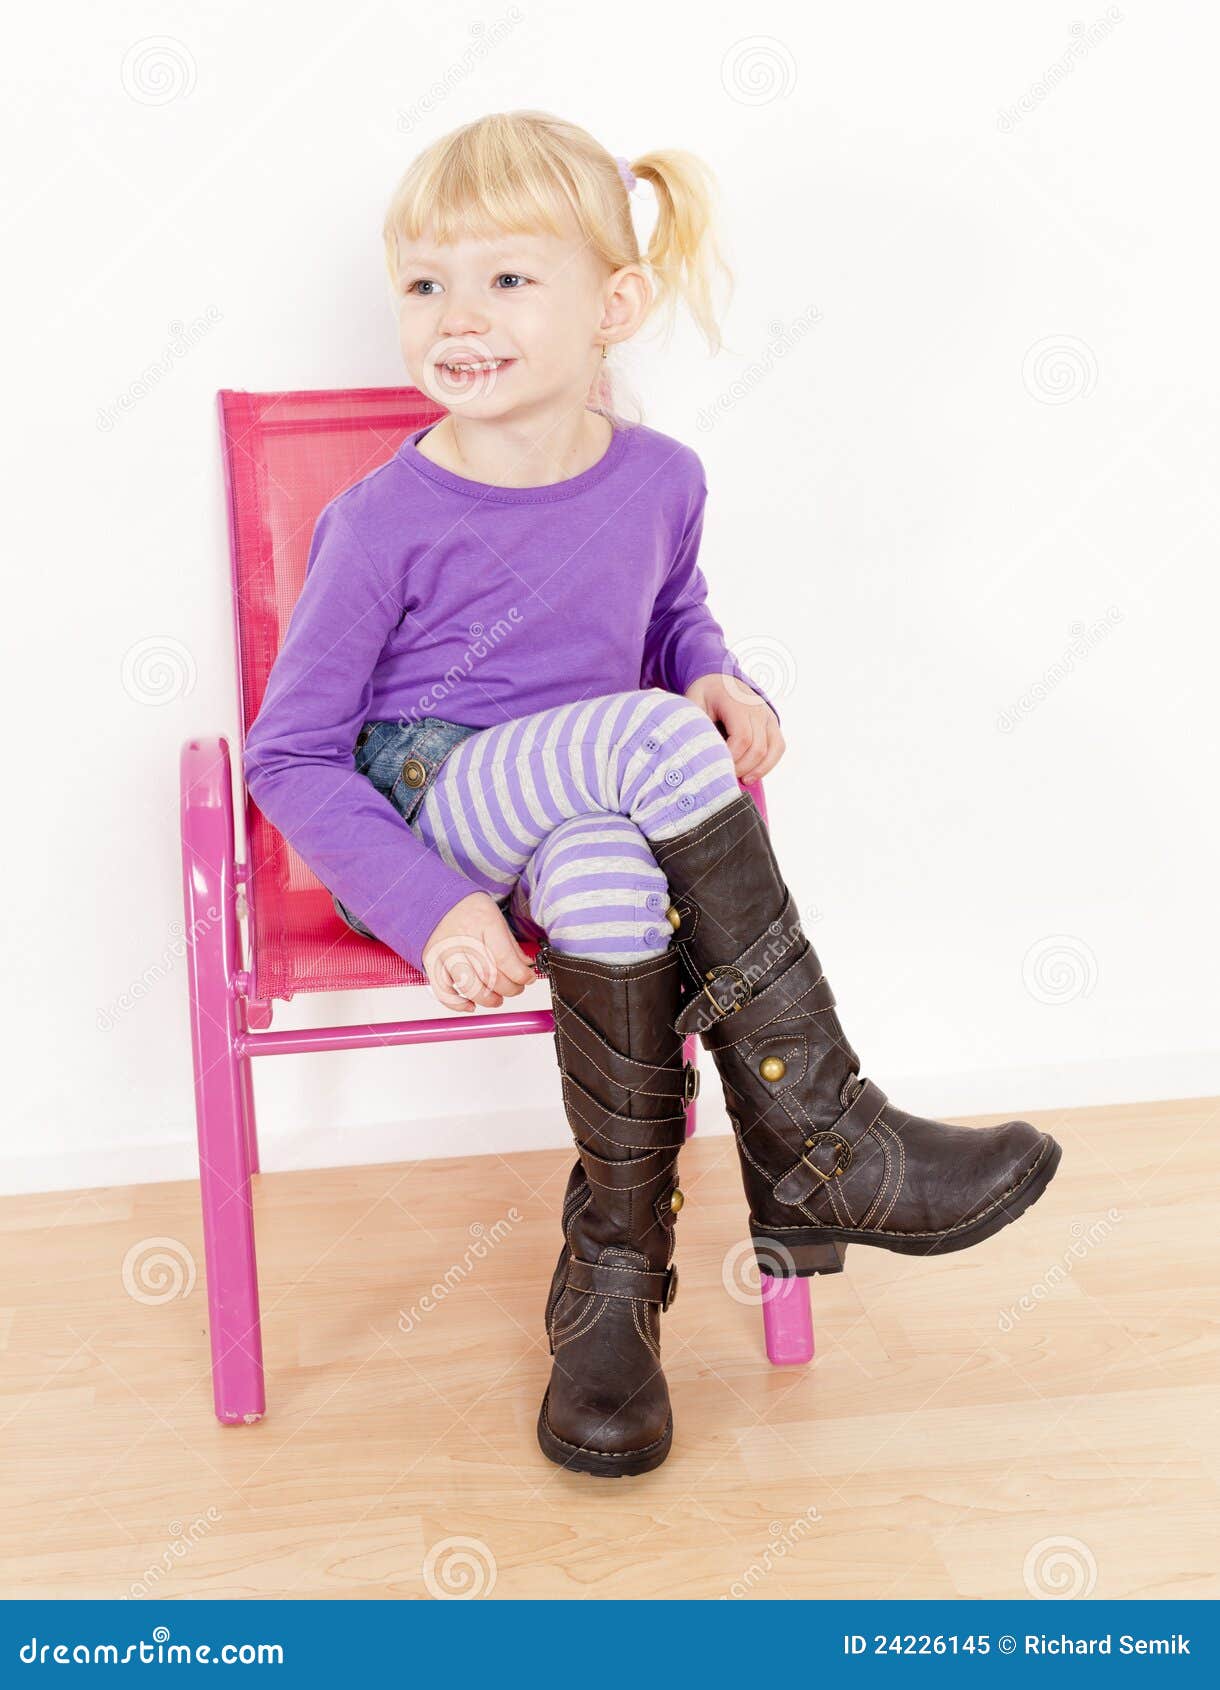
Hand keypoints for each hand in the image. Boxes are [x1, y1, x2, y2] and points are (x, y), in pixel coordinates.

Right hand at [421, 891, 538, 1012]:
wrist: (436, 901)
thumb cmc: (468, 909)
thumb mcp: (496, 918)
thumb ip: (511, 946)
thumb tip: (525, 968)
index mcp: (484, 924)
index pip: (505, 959)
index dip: (521, 975)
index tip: (529, 978)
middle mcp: (463, 940)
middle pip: (490, 976)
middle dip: (510, 988)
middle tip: (517, 987)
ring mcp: (446, 954)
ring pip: (469, 987)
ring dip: (489, 999)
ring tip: (498, 999)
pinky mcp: (432, 965)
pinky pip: (443, 993)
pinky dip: (458, 1004)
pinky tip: (471, 1005)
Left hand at [685, 673, 784, 782]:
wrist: (721, 679)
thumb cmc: (705, 694)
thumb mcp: (693, 703)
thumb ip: (694, 723)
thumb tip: (694, 751)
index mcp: (736, 702)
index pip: (742, 737)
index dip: (731, 757)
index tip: (715, 767)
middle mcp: (756, 709)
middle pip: (757, 747)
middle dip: (741, 767)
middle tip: (723, 777)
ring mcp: (767, 716)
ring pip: (771, 749)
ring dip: (757, 770)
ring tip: (740, 780)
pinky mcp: (773, 723)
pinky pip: (779, 747)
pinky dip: (768, 764)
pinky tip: (753, 775)